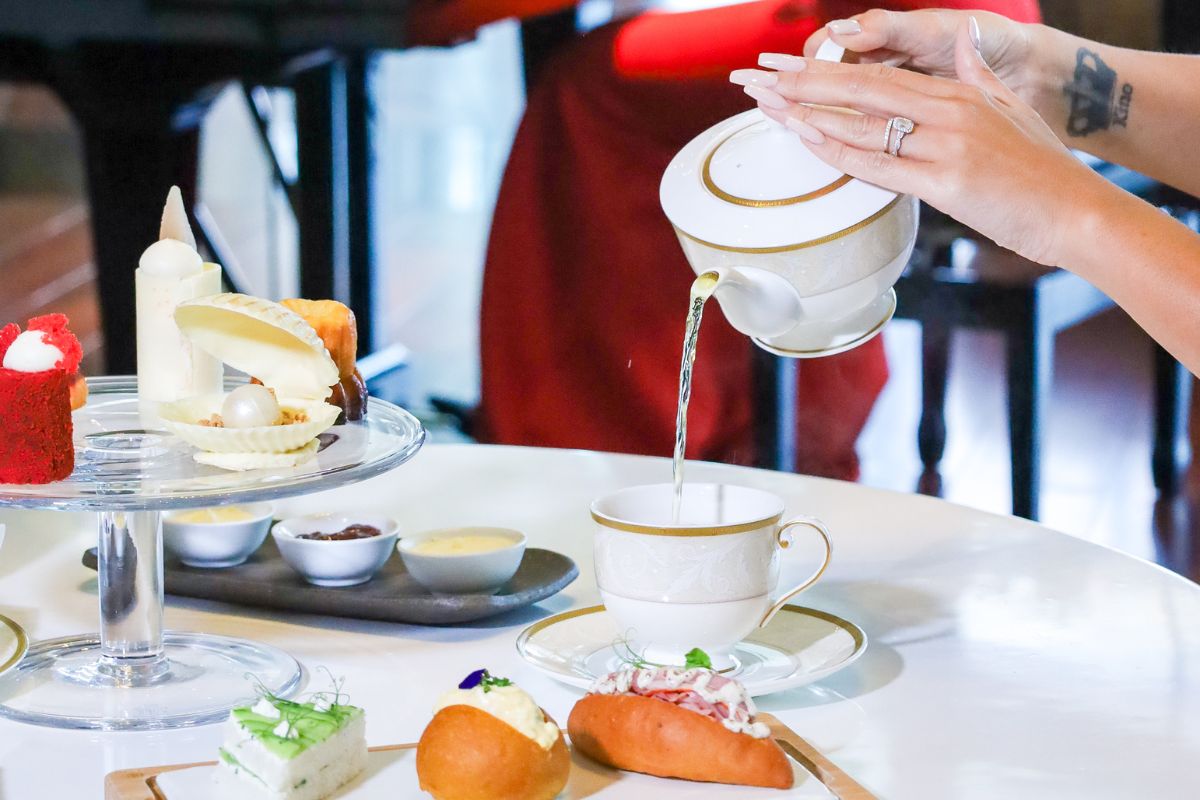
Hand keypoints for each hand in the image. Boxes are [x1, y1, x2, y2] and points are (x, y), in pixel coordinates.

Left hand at [729, 19, 1117, 266]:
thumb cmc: (1041, 167)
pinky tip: (805, 139)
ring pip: (862, 123)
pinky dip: (838, 151)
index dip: (825, 69)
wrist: (1076, 210)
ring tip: (763, 104)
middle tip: (753, 75)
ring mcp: (945, 145)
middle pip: (859, 90)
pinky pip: (880, 165)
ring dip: (806, 113)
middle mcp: (947, 112)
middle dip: (800, 82)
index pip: (876, 75)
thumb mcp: (1010, 106)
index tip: (783, 63)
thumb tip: (963, 40)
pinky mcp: (947, 182)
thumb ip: (978, 73)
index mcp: (957, 93)